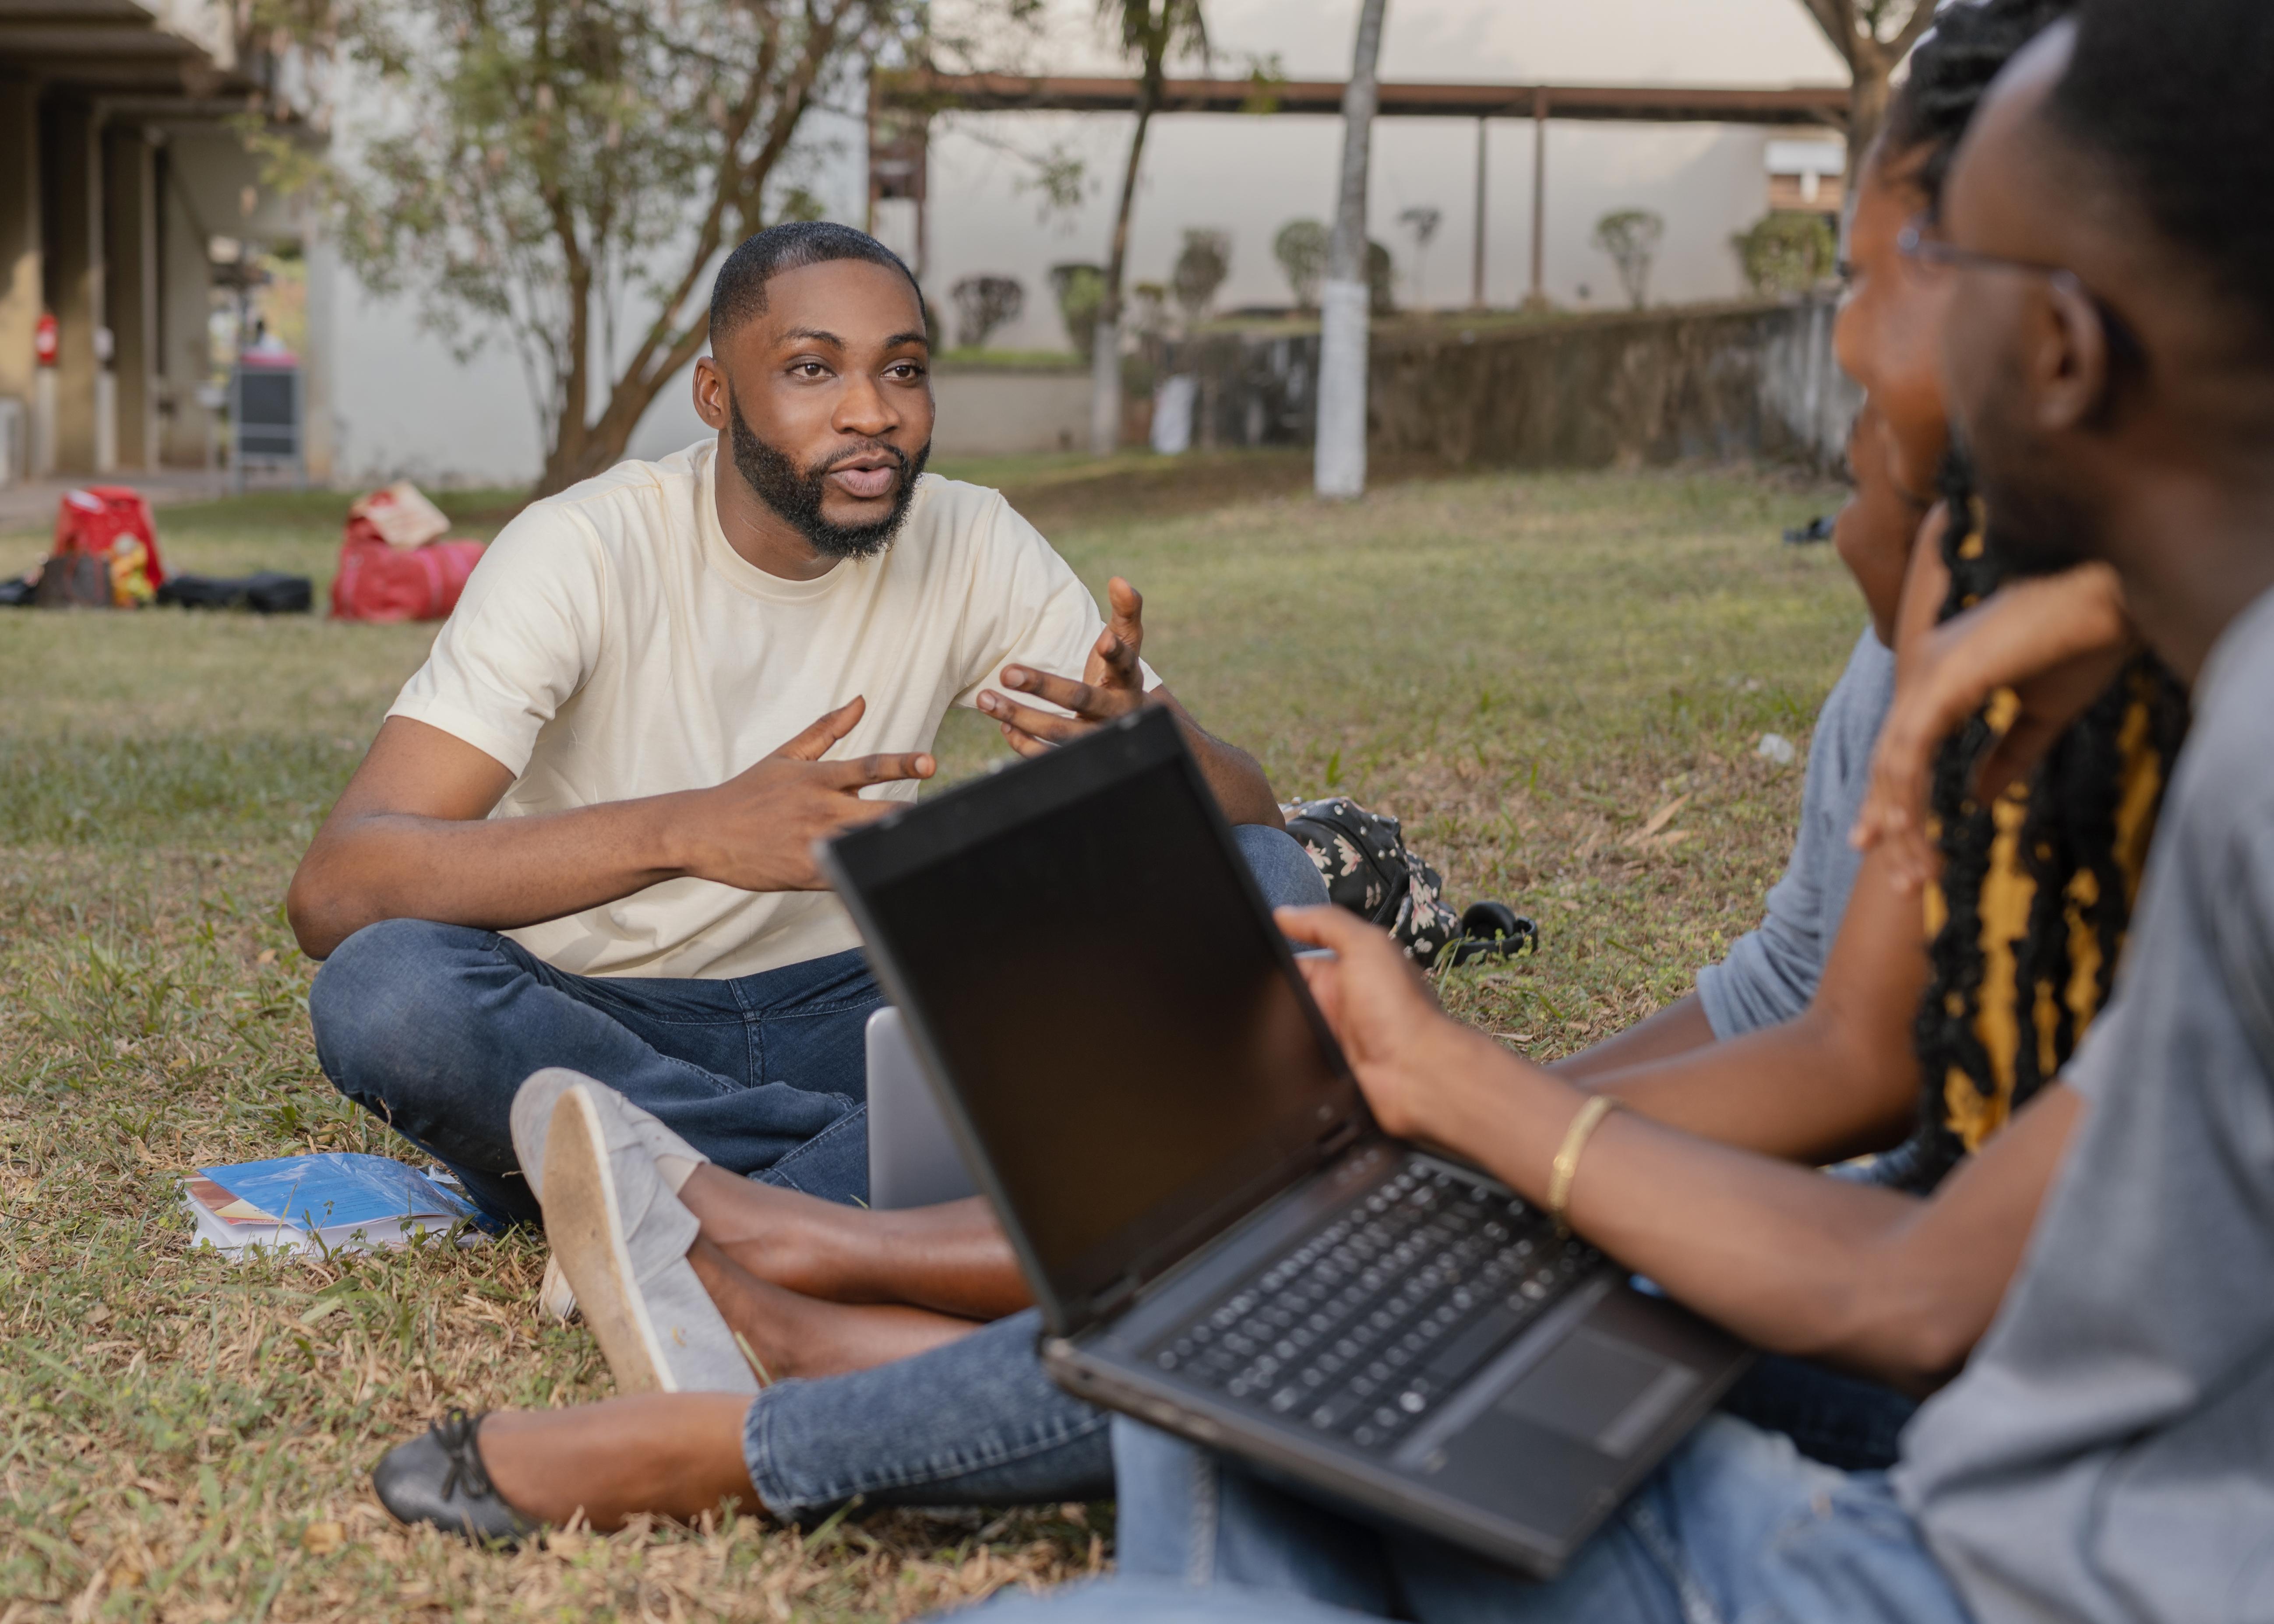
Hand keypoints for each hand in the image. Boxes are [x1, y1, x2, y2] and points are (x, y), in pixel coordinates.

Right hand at [675, 697, 933, 890]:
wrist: (704, 832)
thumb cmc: (747, 793)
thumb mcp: (786, 756)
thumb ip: (827, 730)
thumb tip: (861, 701)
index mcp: (818, 779)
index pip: (869, 767)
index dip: (903, 763)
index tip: (930, 762)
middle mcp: (821, 810)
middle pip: (880, 813)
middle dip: (912, 816)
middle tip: (948, 817)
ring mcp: (815, 843)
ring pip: (867, 845)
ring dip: (895, 845)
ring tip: (928, 846)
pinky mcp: (808, 874)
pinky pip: (847, 875)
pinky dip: (867, 873)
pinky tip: (890, 876)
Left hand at [976, 576, 1150, 754]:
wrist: (1133, 726)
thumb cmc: (1121, 675)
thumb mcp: (1128, 643)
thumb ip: (1126, 611)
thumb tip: (1119, 580)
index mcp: (1129, 681)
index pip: (1126, 664)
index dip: (1115, 652)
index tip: (1102, 639)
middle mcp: (1115, 712)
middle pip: (1080, 699)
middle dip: (1043, 687)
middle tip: (1007, 672)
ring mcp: (1095, 737)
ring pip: (1058, 732)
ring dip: (1020, 717)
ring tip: (986, 699)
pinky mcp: (1078, 755)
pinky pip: (1049, 755)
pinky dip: (1023, 743)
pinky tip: (1003, 723)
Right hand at [1278, 905, 1489, 1142]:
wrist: (1417, 1073)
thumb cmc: (1401, 1010)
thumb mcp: (1366, 946)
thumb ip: (1327, 924)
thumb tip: (1285, 914)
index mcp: (1353, 964)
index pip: (1302, 952)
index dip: (1279, 951)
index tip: (1255, 946)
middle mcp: (1343, 996)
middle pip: (1291, 988)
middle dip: (1275, 990)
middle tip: (1259, 990)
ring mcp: (1334, 1031)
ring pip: (1288, 1020)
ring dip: (1280, 1021)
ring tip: (1276, 1020)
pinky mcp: (1328, 1061)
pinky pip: (1295, 1051)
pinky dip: (1286, 1049)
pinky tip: (1282, 1047)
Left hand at [1851, 556, 2135, 890]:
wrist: (2111, 596)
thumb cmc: (2085, 643)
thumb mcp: (2042, 714)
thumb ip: (2008, 755)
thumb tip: (1978, 801)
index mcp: (1940, 677)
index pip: (1902, 751)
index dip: (1892, 802)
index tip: (1885, 849)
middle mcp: (1923, 672)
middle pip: (1890, 763)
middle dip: (1891, 827)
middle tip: (1900, 885)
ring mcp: (1927, 672)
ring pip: (1896, 763)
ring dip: (1902, 823)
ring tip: (1915, 875)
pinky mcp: (1942, 678)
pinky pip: (1911, 746)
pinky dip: (1908, 789)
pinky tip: (1911, 828)